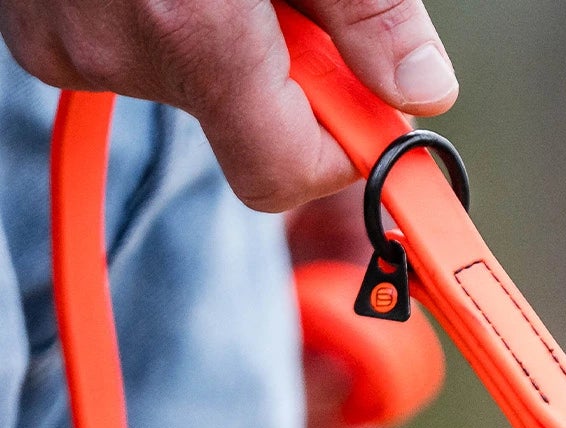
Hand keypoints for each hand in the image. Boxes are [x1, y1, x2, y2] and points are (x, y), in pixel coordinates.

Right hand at [0, 0, 457, 211]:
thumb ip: (370, 12)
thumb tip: (423, 89)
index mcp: (187, 29)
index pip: (281, 173)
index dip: (337, 147)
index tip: (367, 111)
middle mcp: (116, 49)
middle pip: (242, 121)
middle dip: (286, 72)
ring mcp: (66, 38)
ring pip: (189, 79)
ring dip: (223, 36)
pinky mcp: (41, 23)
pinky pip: (130, 46)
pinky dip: (163, 13)